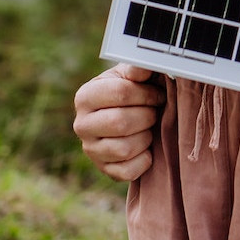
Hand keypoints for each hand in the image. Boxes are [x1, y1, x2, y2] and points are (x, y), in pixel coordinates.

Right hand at [73, 64, 164, 180]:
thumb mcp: (134, 75)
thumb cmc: (137, 93)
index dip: (147, 94)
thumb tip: (141, 67)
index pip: (120, 93)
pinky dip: (144, 160)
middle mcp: (81, 125)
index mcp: (85, 97)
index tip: (157, 94)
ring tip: (148, 128)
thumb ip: (137, 68)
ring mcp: (91, 150)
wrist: (137, 117)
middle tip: (154, 112)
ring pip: (124, 149)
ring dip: (146, 137)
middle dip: (147, 116)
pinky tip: (146, 147)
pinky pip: (128, 171)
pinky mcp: (105, 170)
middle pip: (120, 123)